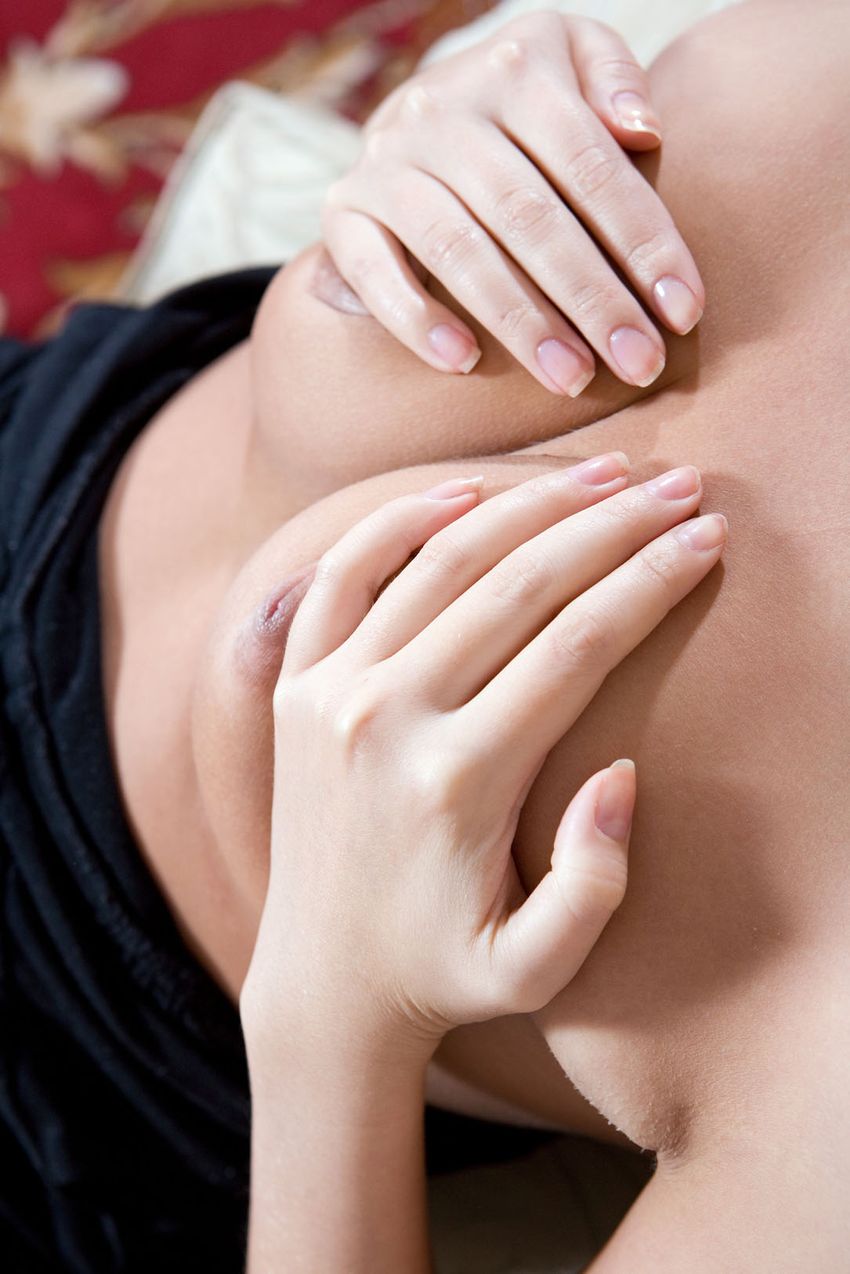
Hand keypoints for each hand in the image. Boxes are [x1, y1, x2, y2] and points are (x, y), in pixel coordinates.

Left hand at [241, 455, 725, 1063]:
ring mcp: (332, 692)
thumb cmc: (442, 974)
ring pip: (441, 560)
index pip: (578, 644)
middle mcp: (388, 718)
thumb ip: (594, 884)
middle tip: (678, 485)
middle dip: (613, 525)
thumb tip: (619, 769)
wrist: (323, 984)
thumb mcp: (535, 969)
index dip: (653, 581)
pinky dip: (398, 520)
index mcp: (460, 779)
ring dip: (528, 503)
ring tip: (599, 472)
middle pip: (522, 585)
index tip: (707, 537)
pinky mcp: (295, 685)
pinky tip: (463, 492)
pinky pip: (342, 573)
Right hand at [320, 12, 703, 396]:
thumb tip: (642, 132)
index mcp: (518, 68)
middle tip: (637, 364)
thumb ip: (614, 82)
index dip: (643, 242)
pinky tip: (463, 362)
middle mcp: (446, 108)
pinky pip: (374, 270)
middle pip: (530, 216)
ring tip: (570, 379)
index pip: (592, 165)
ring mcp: (388, 161)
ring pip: (459, 250)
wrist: (413, 119)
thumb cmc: (521, 111)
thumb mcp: (573, 63)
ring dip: (519, 322)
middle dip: (592, 298)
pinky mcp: (343, 210)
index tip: (682, 314)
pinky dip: (416, 319)